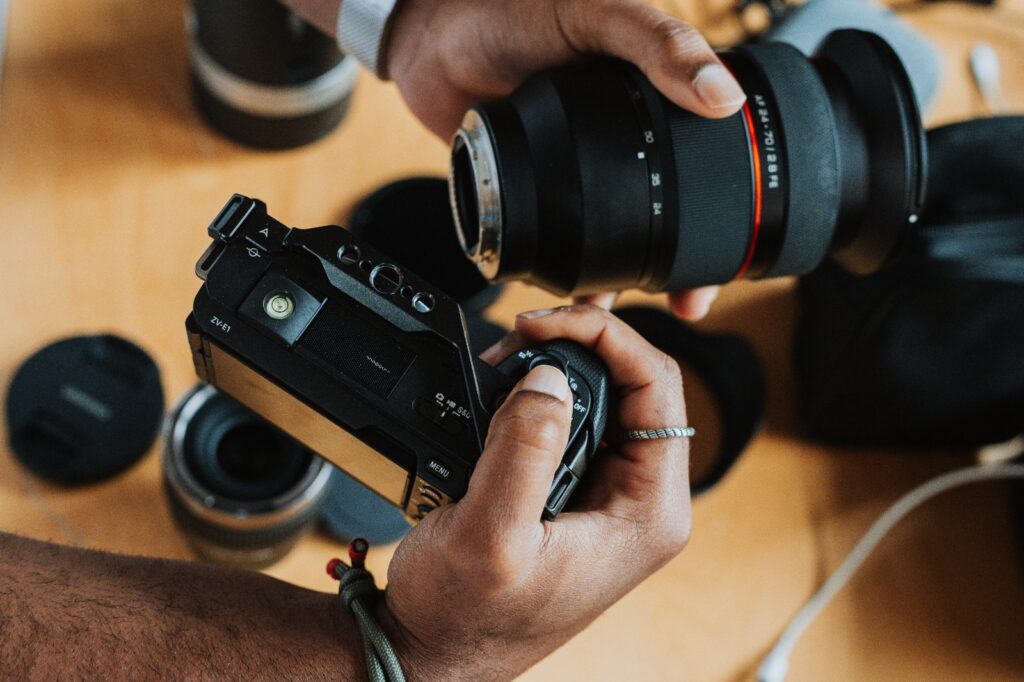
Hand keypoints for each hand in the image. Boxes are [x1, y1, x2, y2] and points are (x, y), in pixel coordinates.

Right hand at [378, 305, 690, 679]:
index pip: (656, 387)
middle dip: (577, 345)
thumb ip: (524, 450)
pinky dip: (538, 395)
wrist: (434, 651)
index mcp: (647, 513)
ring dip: (556, 368)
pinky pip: (572, 422)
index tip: (543, 323)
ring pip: (602, 398)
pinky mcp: (574, 492)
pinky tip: (507, 387)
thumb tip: (548, 375)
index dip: (605, 337)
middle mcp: (638, 501)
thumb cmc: (465, 617)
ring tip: (509, 358)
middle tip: (519, 336)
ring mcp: (608, 495)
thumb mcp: (492, 535)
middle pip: (634, 384)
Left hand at [386, 0, 732, 320]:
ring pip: (609, 236)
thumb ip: (658, 46)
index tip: (731, 254)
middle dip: (677, 264)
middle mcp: (617, 139)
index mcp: (649, 98)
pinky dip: (562, 270)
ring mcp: (572, 168)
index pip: (703, 163)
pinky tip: (569, 292)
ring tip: (620, 307)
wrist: (430, 34)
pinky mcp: (529, 188)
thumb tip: (723, 94)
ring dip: (619, 276)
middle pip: (663, 213)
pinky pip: (553, 240)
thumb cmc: (511, 9)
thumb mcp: (598, 16)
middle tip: (687, 303)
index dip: (726, 210)